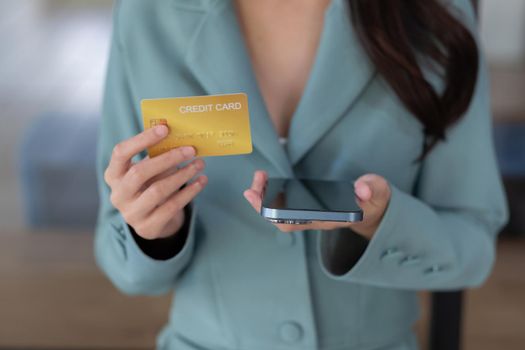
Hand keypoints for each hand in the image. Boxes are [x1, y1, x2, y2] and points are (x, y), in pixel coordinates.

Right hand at [104, 125, 207, 238]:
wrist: (151, 221)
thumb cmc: (149, 186)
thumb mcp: (148, 171)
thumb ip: (157, 157)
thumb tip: (180, 140)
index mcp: (113, 175)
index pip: (121, 152)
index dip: (142, 139)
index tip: (164, 128)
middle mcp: (118, 194)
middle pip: (140, 172)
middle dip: (168, 158)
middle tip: (191, 150)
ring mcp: (131, 213)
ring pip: (158, 190)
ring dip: (182, 175)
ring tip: (199, 164)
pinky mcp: (147, 227)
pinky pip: (171, 207)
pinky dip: (189, 192)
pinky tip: (201, 181)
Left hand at [243, 170, 390, 239]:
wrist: (373, 208)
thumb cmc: (374, 200)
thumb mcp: (378, 192)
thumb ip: (372, 188)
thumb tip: (362, 188)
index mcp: (330, 219)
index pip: (299, 223)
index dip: (279, 214)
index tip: (264, 200)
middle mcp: (317, 221)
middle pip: (283, 221)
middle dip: (264, 206)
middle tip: (251, 188)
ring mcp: (311, 216)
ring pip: (281, 214)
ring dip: (265, 198)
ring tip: (258, 179)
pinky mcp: (308, 208)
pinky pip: (284, 205)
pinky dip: (272, 194)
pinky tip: (265, 182)